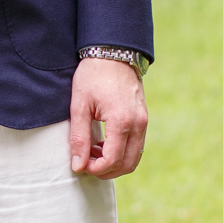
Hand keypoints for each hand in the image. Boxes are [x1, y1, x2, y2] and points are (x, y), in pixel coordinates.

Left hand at [69, 57, 147, 178]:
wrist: (113, 52)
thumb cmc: (93, 75)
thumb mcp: (79, 105)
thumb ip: (79, 138)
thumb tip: (78, 166)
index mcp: (121, 121)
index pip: (112, 161)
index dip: (95, 169)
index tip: (80, 165)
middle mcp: (138, 124)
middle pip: (127, 165)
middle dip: (106, 171)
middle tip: (86, 164)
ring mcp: (144, 121)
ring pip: (134, 157)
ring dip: (115, 162)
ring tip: (93, 151)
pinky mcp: (143, 118)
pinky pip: (136, 145)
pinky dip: (122, 151)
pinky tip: (103, 143)